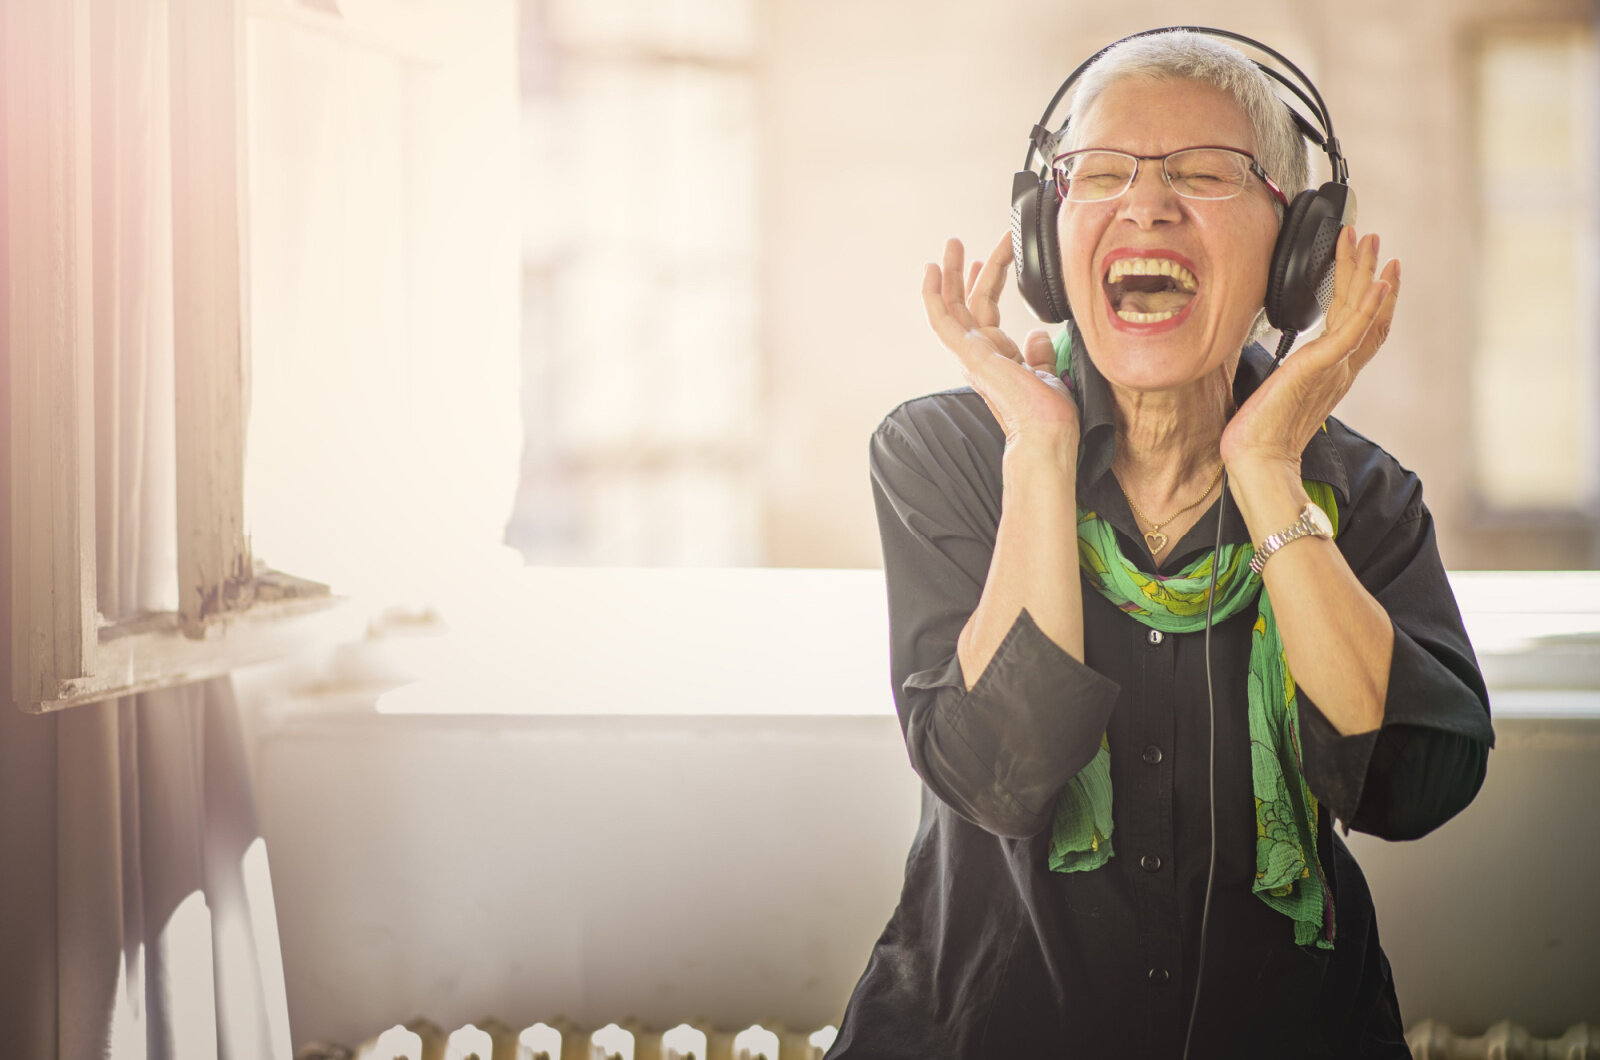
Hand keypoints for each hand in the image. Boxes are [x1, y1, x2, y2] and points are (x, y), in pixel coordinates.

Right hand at [921, 233, 1077, 448]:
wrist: (1046, 433)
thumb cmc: (1049, 415)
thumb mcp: (1049, 373)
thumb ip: (1039, 353)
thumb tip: (1038, 333)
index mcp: (998, 357)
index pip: (988, 310)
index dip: (990, 279)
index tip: (993, 256)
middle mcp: (980, 354)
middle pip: (967, 302)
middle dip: (964, 269)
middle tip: (959, 242)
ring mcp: (971, 354)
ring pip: (952, 306)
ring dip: (948, 273)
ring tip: (948, 245)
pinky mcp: (967, 354)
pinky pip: (942, 320)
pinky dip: (933, 295)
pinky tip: (931, 271)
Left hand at [1221, 226, 1398, 472]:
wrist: (1258, 462)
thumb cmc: (1259, 436)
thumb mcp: (1275, 392)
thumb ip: (1285, 372)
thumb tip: (1276, 361)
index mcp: (1330, 373)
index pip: (1360, 328)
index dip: (1372, 297)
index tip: (1375, 268)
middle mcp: (1339, 369)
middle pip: (1365, 312)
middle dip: (1369, 272)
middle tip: (1371, 239)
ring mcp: (1333, 368)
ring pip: (1360, 312)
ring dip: (1365, 273)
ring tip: (1368, 242)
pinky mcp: (1320, 368)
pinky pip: (1351, 333)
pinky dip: (1369, 307)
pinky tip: (1378, 283)